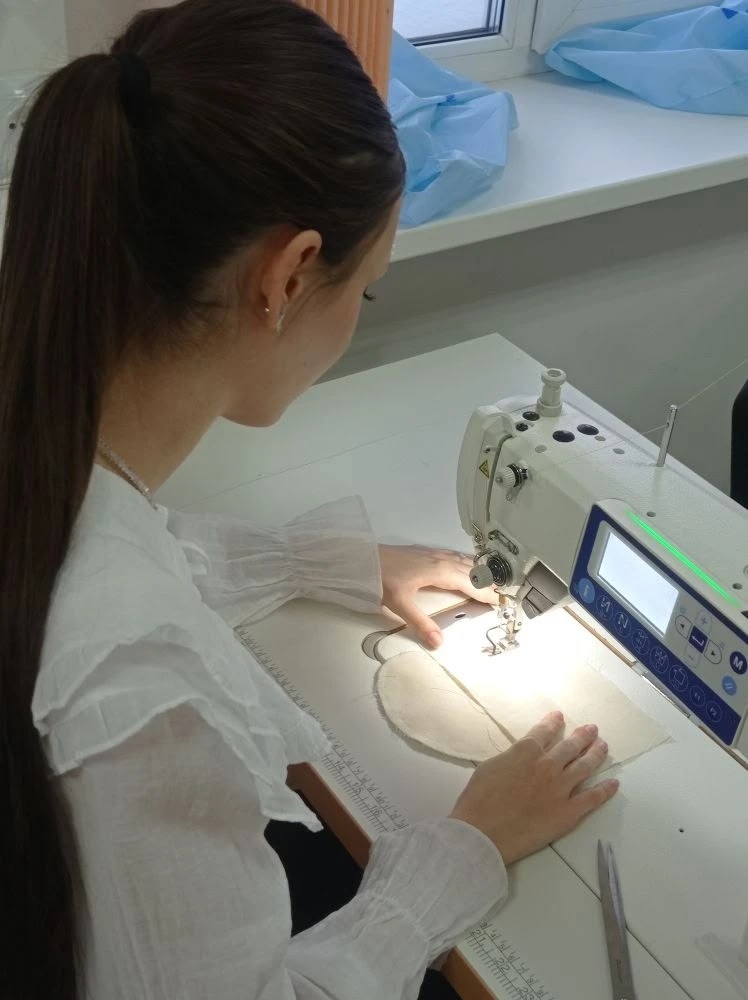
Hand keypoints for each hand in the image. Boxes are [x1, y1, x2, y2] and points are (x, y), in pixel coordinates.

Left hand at [379, 545, 492, 649]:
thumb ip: (420, 623)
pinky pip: (453, 555)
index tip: (500, 601)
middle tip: (501, 593)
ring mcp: (432, 553)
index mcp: (439, 571)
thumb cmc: (381, 577)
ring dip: (478, 570)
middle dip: (487, 581)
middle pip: (470, 570)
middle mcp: (440, 560)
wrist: (363, 556)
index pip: (469, 583)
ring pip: (463, 560)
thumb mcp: (399, 603)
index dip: (485, 592)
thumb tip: (438, 642)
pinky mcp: (424, 551)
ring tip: (490, 579)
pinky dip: (465, 561)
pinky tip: (464, 563)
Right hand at [449, 712, 618, 864]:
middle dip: (582, 735)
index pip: (544, 731)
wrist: (484, 831)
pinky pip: (592, 798)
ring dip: (596, 754)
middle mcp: (548, 765)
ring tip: (603, 746)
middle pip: (570, 746)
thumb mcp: (490, 766)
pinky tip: (614, 783)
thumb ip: (512, 758)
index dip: (553, 722)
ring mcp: (561, 788)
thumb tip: (522, 757)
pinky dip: (605, 790)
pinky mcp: (569, 812)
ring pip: (585, 766)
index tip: (560, 717)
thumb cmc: (479, 799)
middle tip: (592, 729)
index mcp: (526, 752)